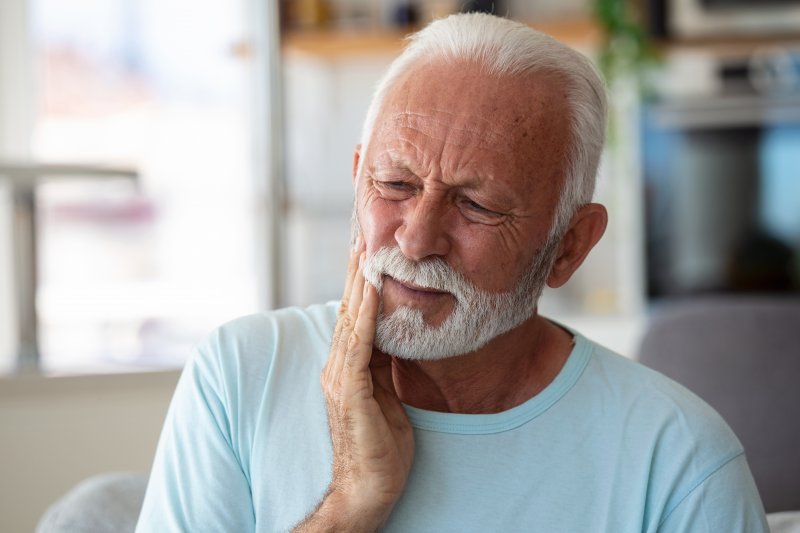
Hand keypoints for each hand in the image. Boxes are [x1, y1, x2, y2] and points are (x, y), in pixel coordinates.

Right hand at [295, 239, 413, 531]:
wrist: (367, 489)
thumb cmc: (380, 447)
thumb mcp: (386, 395)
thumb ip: (383, 365)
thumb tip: (391, 336)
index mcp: (348, 366)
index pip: (356, 315)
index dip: (363, 281)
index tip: (370, 250)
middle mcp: (338, 366)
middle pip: (350, 309)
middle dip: (358, 270)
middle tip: (365, 232)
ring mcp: (340, 377)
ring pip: (351, 319)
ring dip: (360, 282)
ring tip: (366, 248)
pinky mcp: (349, 391)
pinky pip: (359, 345)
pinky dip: (366, 314)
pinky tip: (373, 289)